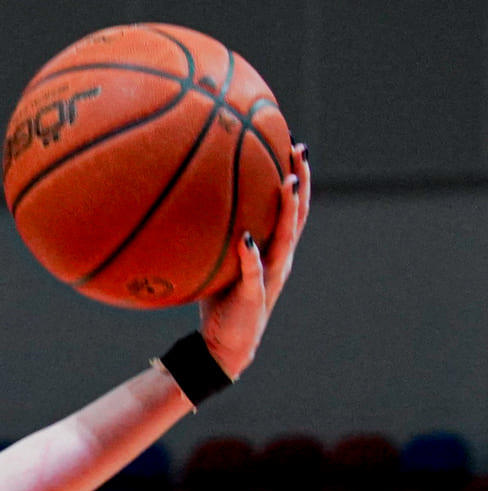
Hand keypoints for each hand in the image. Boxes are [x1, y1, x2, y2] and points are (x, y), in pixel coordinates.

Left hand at [199, 142, 309, 378]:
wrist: (224, 346)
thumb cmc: (219, 301)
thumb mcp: (219, 262)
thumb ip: (217, 237)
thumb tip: (189, 204)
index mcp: (274, 250)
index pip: (293, 208)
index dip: (298, 176)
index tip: (293, 144)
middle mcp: (279, 260)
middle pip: (298, 214)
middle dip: (301, 180)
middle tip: (299, 149)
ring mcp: (269, 277)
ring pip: (285, 238)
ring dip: (288, 209)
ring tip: (288, 182)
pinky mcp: (254, 296)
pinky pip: (254, 272)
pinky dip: (251, 255)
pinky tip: (246, 238)